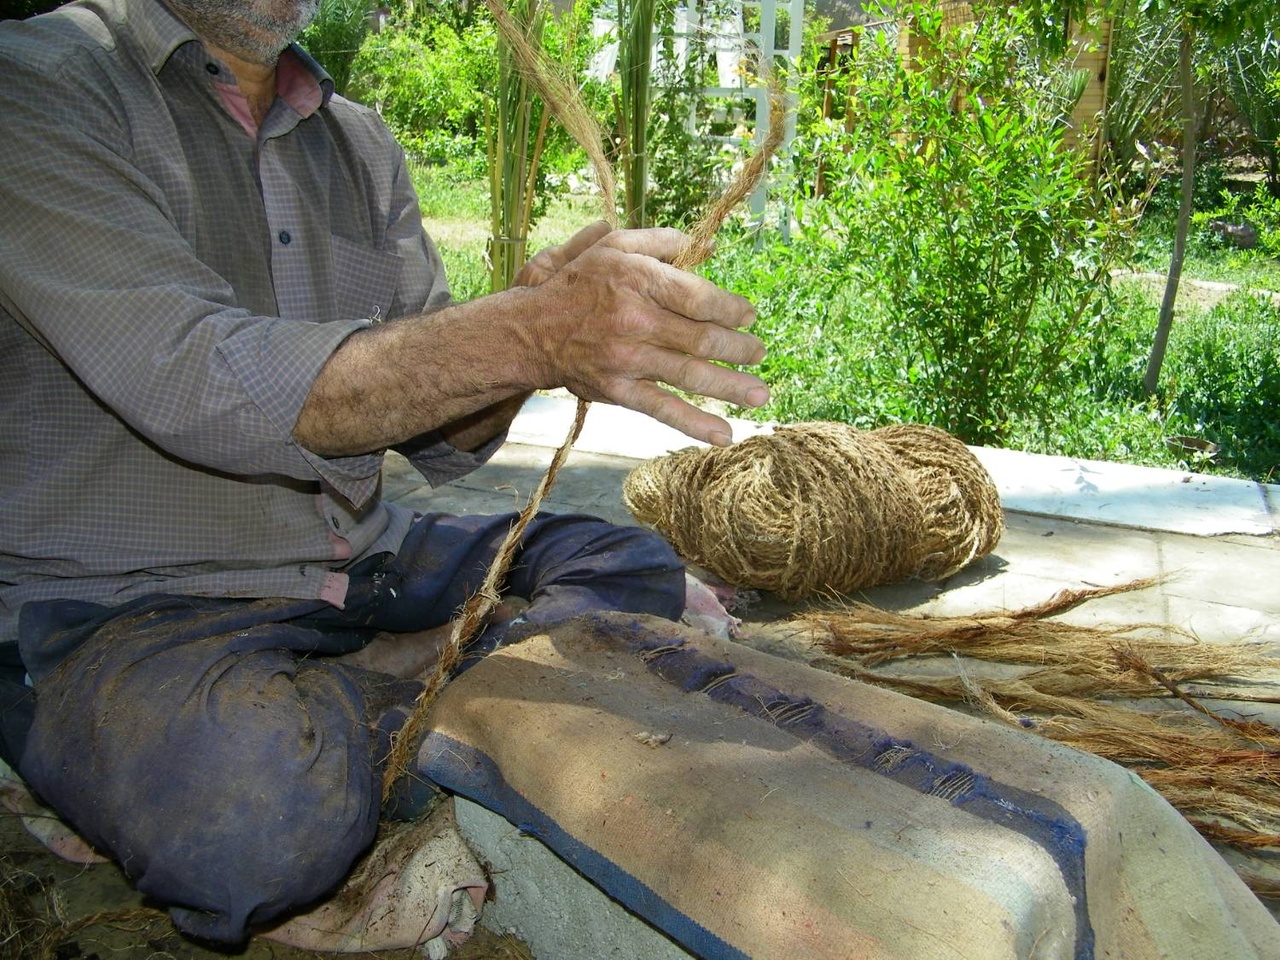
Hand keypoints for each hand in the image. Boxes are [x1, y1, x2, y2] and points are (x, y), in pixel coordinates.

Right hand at [517, 227, 768, 446]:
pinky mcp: (620, 390)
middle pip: (702, 339)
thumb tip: (707, 246)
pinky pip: (663, 409)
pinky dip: (695, 423)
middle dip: (739, 349)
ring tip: (760, 395)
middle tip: (758, 353)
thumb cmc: (578, 283)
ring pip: (690, 375)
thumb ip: (660, 241)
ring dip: (731, 387)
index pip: (699, 298)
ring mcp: (628, 359)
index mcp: (637, 280)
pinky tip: (723, 435)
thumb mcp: (612, 245)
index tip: (748, 315)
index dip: (732, 309)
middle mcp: (635, 320)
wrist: (531, 330)